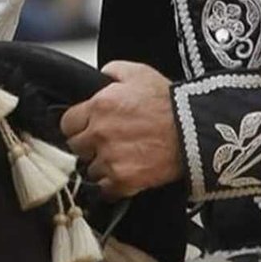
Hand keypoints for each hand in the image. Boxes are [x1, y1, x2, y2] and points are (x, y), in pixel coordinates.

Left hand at [60, 61, 184, 197]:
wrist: (194, 131)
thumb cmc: (168, 102)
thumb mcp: (137, 73)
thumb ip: (111, 71)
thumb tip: (99, 77)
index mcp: (98, 107)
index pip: (66, 123)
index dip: (76, 125)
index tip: (85, 127)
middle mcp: (100, 134)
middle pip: (75, 147)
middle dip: (86, 144)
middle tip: (102, 142)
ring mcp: (110, 159)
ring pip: (89, 169)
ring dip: (99, 165)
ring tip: (117, 157)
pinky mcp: (124, 181)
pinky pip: (105, 189)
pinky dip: (111, 185)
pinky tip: (123, 173)